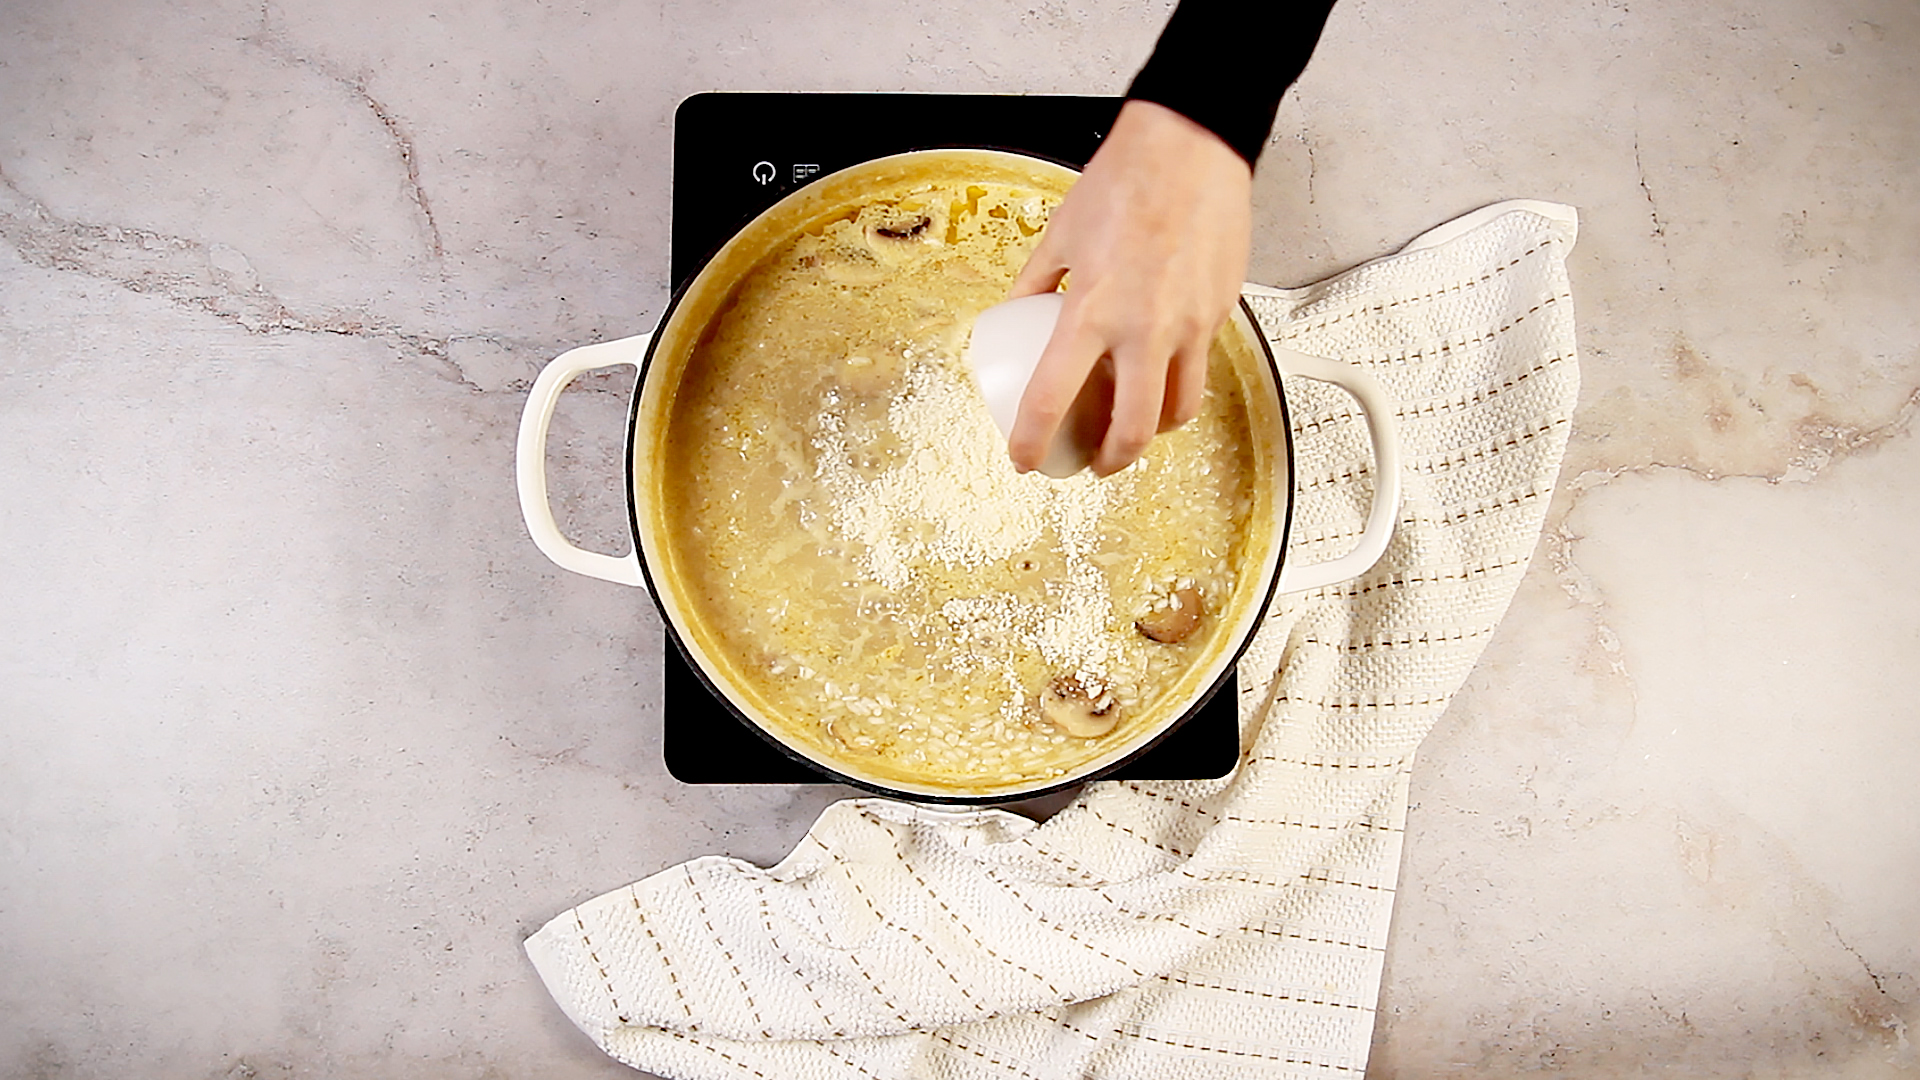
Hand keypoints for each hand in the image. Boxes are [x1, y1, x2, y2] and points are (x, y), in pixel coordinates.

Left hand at [1006, 99, 1252, 475]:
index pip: (1051, 399)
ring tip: (1135, 429)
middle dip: (1109, 462)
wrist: (1191, 146)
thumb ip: (1035, 283)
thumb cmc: (1127, 180)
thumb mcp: (1059, 234)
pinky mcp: (1219, 312)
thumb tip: (1015, 312)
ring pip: (1178, 411)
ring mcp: (1189, 325)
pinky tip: (1162, 369)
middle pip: (1130, 431)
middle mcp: (1144, 328)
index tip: (1024, 457)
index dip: (1031, 441)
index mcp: (1092, 311)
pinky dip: (1180, 381)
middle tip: (1095, 464)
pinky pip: (1201, 365)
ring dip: (1154, 433)